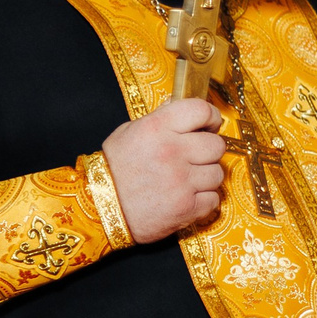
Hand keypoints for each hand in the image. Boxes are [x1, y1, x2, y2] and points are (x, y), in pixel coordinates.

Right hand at [103, 98, 225, 240]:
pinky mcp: (187, 207)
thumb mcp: (128, 132)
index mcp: (157, 128)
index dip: (210, 117)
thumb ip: (159, 119)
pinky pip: (214, 199)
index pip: (201, 110)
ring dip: (206, 177)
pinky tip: (187, 197)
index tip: (209, 124)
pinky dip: (204, 200)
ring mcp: (182, 181)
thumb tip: (181, 109)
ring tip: (187, 180)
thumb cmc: (112, 171)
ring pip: (218, 173)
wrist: (98, 209)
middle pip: (216, 144)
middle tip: (196, 157)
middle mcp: (172, 151)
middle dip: (209, 150)